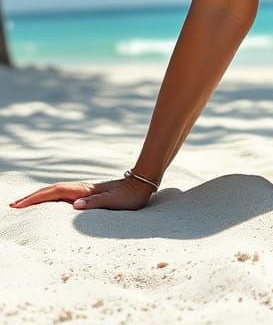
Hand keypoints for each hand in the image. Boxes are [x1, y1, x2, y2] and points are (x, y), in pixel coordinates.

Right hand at [9, 173, 155, 211]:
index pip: (54, 193)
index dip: (35, 199)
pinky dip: (52, 198)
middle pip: (51, 191)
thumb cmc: (130, 196)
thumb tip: (74, 205)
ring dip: (40, 197)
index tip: (18, 205)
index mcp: (84, 191)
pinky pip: (64, 195)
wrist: (143, 183)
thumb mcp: (114, 202)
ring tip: (25, 203)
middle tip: (13, 205)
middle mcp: (82, 189)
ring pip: (57, 192)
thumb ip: (95, 203)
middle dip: (32, 197)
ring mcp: (85, 190)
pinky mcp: (90, 194)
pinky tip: (50, 203)